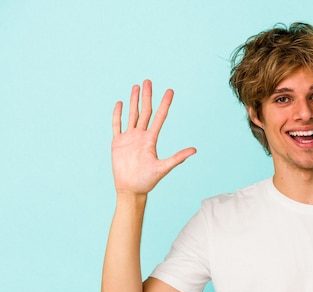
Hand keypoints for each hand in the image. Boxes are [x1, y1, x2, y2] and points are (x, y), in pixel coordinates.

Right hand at [111, 79, 195, 194]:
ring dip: (133, 101)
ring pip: (132, 115)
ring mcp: (129, 138)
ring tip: (136, 87)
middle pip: (145, 111)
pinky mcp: (117, 143)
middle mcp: (141, 136)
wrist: (131, 189)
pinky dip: (117, 115)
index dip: (164, 104)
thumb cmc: (148, 181)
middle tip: (148, 81)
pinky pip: (117, 125)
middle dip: (147, 96)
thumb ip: (178, 158)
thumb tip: (194, 150)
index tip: (169, 91)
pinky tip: (119, 103)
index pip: (160, 117)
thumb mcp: (164, 168)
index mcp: (151, 139)